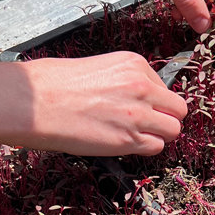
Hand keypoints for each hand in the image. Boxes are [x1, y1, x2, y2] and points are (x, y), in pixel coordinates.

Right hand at [21, 52, 187, 155]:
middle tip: (146, 125)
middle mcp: (142, 87)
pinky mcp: (128, 140)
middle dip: (165, 118)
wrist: (35, 102)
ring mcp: (138, 114)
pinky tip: (124, 144)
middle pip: (178, 109)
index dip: (154, 101)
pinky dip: (144, 149)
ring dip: (158, 135)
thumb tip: (139, 98)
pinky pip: (156, 148)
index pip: (164, 87)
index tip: (139, 107)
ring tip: (134, 136)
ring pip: (173, 130)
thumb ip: (125, 81)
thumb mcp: (99, 67)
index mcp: (135, 64)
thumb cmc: (55, 84)